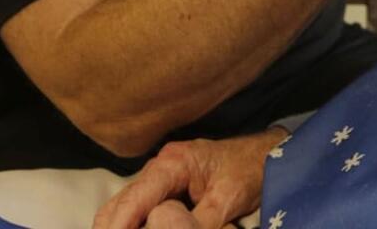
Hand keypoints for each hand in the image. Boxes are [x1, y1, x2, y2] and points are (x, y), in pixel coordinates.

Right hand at [92, 128, 284, 228]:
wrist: (263, 154)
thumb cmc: (249, 169)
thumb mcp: (228, 197)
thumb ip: (202, 222)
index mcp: (174, 163)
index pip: (136, 196)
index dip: (120, 224)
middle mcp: (159, 168)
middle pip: (121, 202)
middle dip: (113, 228)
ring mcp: (159, 179)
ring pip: (124, 206)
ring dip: (119, 227)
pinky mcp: (163, 190)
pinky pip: (137, 209)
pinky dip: (130, 225)